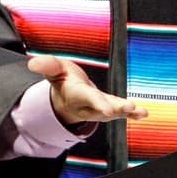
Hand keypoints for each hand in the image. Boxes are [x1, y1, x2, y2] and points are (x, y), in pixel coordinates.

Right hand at [27, 55, 147, 125]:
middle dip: (113, 108)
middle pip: (102, 108)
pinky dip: (133, 114)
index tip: (108, 109)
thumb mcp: (54, 70)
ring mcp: (100, 109)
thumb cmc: (63, 81)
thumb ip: (47, 66)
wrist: (67, 99)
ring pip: (113, 112)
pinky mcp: (110, 108)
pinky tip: (144, 113)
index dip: (97, 102)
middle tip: (127, 108)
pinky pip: (122, 113)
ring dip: (126, 112)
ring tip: (140, 111)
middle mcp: (88, 105)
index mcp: (76, 94)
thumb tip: (32, 63)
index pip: (86, 98)